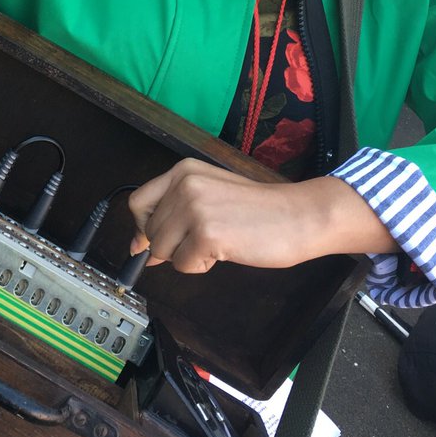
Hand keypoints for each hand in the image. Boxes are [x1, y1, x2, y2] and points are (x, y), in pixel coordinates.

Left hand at [128, 159, 395, 273]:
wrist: (297, 216)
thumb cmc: (258, 209)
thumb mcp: (210, 197)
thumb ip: (173, 213)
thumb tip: (137, 247)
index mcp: (183, 170)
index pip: (138, 202)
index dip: (143, 227)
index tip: (158, 240)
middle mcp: (184, 184)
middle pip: (150, 232)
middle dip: (171, 245)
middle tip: (205, 241)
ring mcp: (194, 208)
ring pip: (162, 251)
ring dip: (186, 256)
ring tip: (217, 243)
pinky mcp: (205, 235)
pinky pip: (183, 265)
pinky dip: (201, 266)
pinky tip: (225, 251)